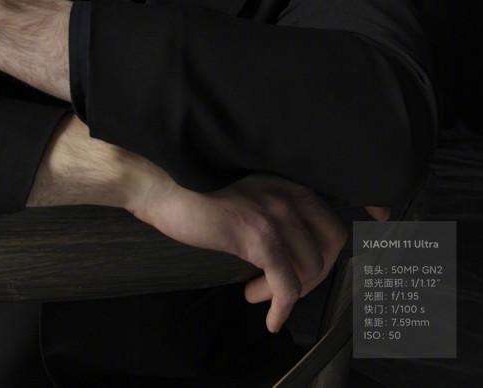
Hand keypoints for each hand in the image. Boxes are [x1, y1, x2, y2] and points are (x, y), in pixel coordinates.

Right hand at [135, 171, 347, 332]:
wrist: (171, 195)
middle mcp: (289, 195)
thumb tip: (302, 257)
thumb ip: (280, 214)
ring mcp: (276, 215)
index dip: (325, 259)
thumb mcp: (253, 198)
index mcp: (290, 185)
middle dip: (310, 278)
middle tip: (281, 288)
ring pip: (309, 270)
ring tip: (255, 292)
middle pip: (328, 250)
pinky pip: (286, 285)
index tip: (304, 276)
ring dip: (286, 292)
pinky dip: (281, 308)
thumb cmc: (206, 199)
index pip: (332, 228)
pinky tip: (271, 319)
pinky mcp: (259, 237)